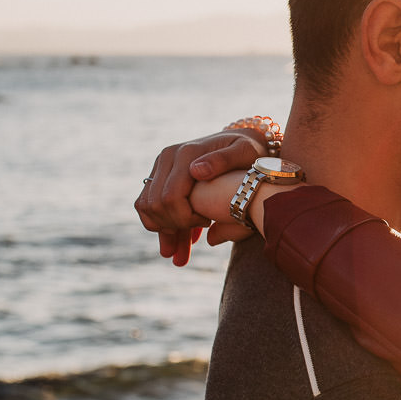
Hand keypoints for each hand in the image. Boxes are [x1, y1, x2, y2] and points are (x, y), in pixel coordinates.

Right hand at [135, 131, 260, 265]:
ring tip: (180, 259)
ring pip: (149, 207)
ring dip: (164, 234)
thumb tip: (196, 171)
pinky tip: (179, 245)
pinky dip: (163, 227)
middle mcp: (168, 157)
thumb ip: (223, 160)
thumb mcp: (244, 152)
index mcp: (185, 154)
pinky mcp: (162, 176)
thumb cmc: (250, 150)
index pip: (170, 197)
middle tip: (193, 244)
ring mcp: (162, 166)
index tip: (207, 224)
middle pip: (155, 204)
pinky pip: (152, 205)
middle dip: (172, 230)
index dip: (185, 219)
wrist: (244, 140)